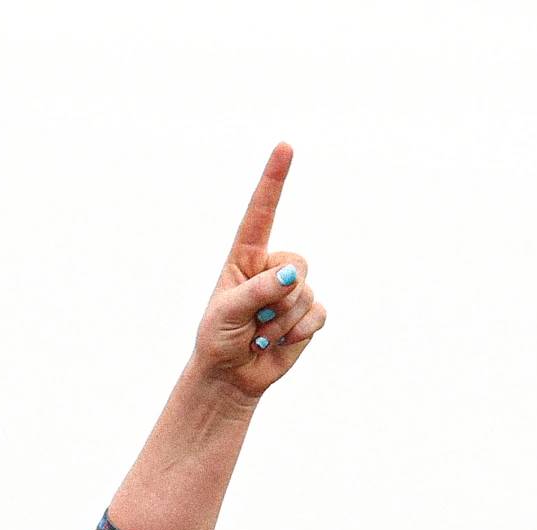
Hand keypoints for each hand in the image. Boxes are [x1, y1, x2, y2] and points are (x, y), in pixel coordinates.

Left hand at [190, 144, 326, 402]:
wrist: (231, 375)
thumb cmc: (219, 337)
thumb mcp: (226, 312)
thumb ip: (257, 290)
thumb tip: (291, 276)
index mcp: (246, 257)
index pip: (262, 212)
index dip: (274, 179)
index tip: (285, 147)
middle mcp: (273, 268)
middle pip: (297, 262)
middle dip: (278, 296)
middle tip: (253, 319)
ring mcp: (293, 291)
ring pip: (306, 293)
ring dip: (282, 322)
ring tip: (260, 333)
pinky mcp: (308, 314)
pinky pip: (318, 314)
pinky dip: (298, 332)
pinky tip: (279, 342)